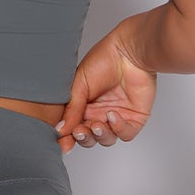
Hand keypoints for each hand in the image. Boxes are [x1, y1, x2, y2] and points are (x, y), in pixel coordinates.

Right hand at [54, 25, 157, 154]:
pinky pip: (125, 134)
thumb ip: (71, 110)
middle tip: (80, 130)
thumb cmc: (104, 59)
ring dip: (100, 135)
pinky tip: (113, 115)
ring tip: (97, 124)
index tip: (61, 143)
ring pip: (106, 139)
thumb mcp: (79, 84)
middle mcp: (100, 113)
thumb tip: (60, 130)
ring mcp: (117, 117)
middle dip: (84, 137)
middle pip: (89, 138)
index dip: (67, 138)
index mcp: (83, 106)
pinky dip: (118, 129)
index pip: (73, 129)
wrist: (130, 51)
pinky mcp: (134, 118)